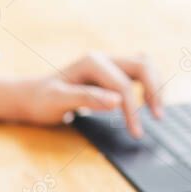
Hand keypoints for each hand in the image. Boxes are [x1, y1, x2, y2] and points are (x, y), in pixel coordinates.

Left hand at [11, 52, 162, 136]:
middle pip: (142, 66)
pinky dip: (149, 85)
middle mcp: (103, 58)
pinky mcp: (111, 73)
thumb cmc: (42, 101)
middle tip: (158, 117)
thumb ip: (87, 98)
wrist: (32, 97)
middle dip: (154, 90)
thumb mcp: (58, 102)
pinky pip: (139, 72)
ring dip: (155, 85)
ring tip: (157, 111)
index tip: (135, 133)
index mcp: (92, 62)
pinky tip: (149, 102)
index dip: (132, 110)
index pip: (123, 85)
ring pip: (144, 65)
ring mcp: (108, 64)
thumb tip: (118, 101)